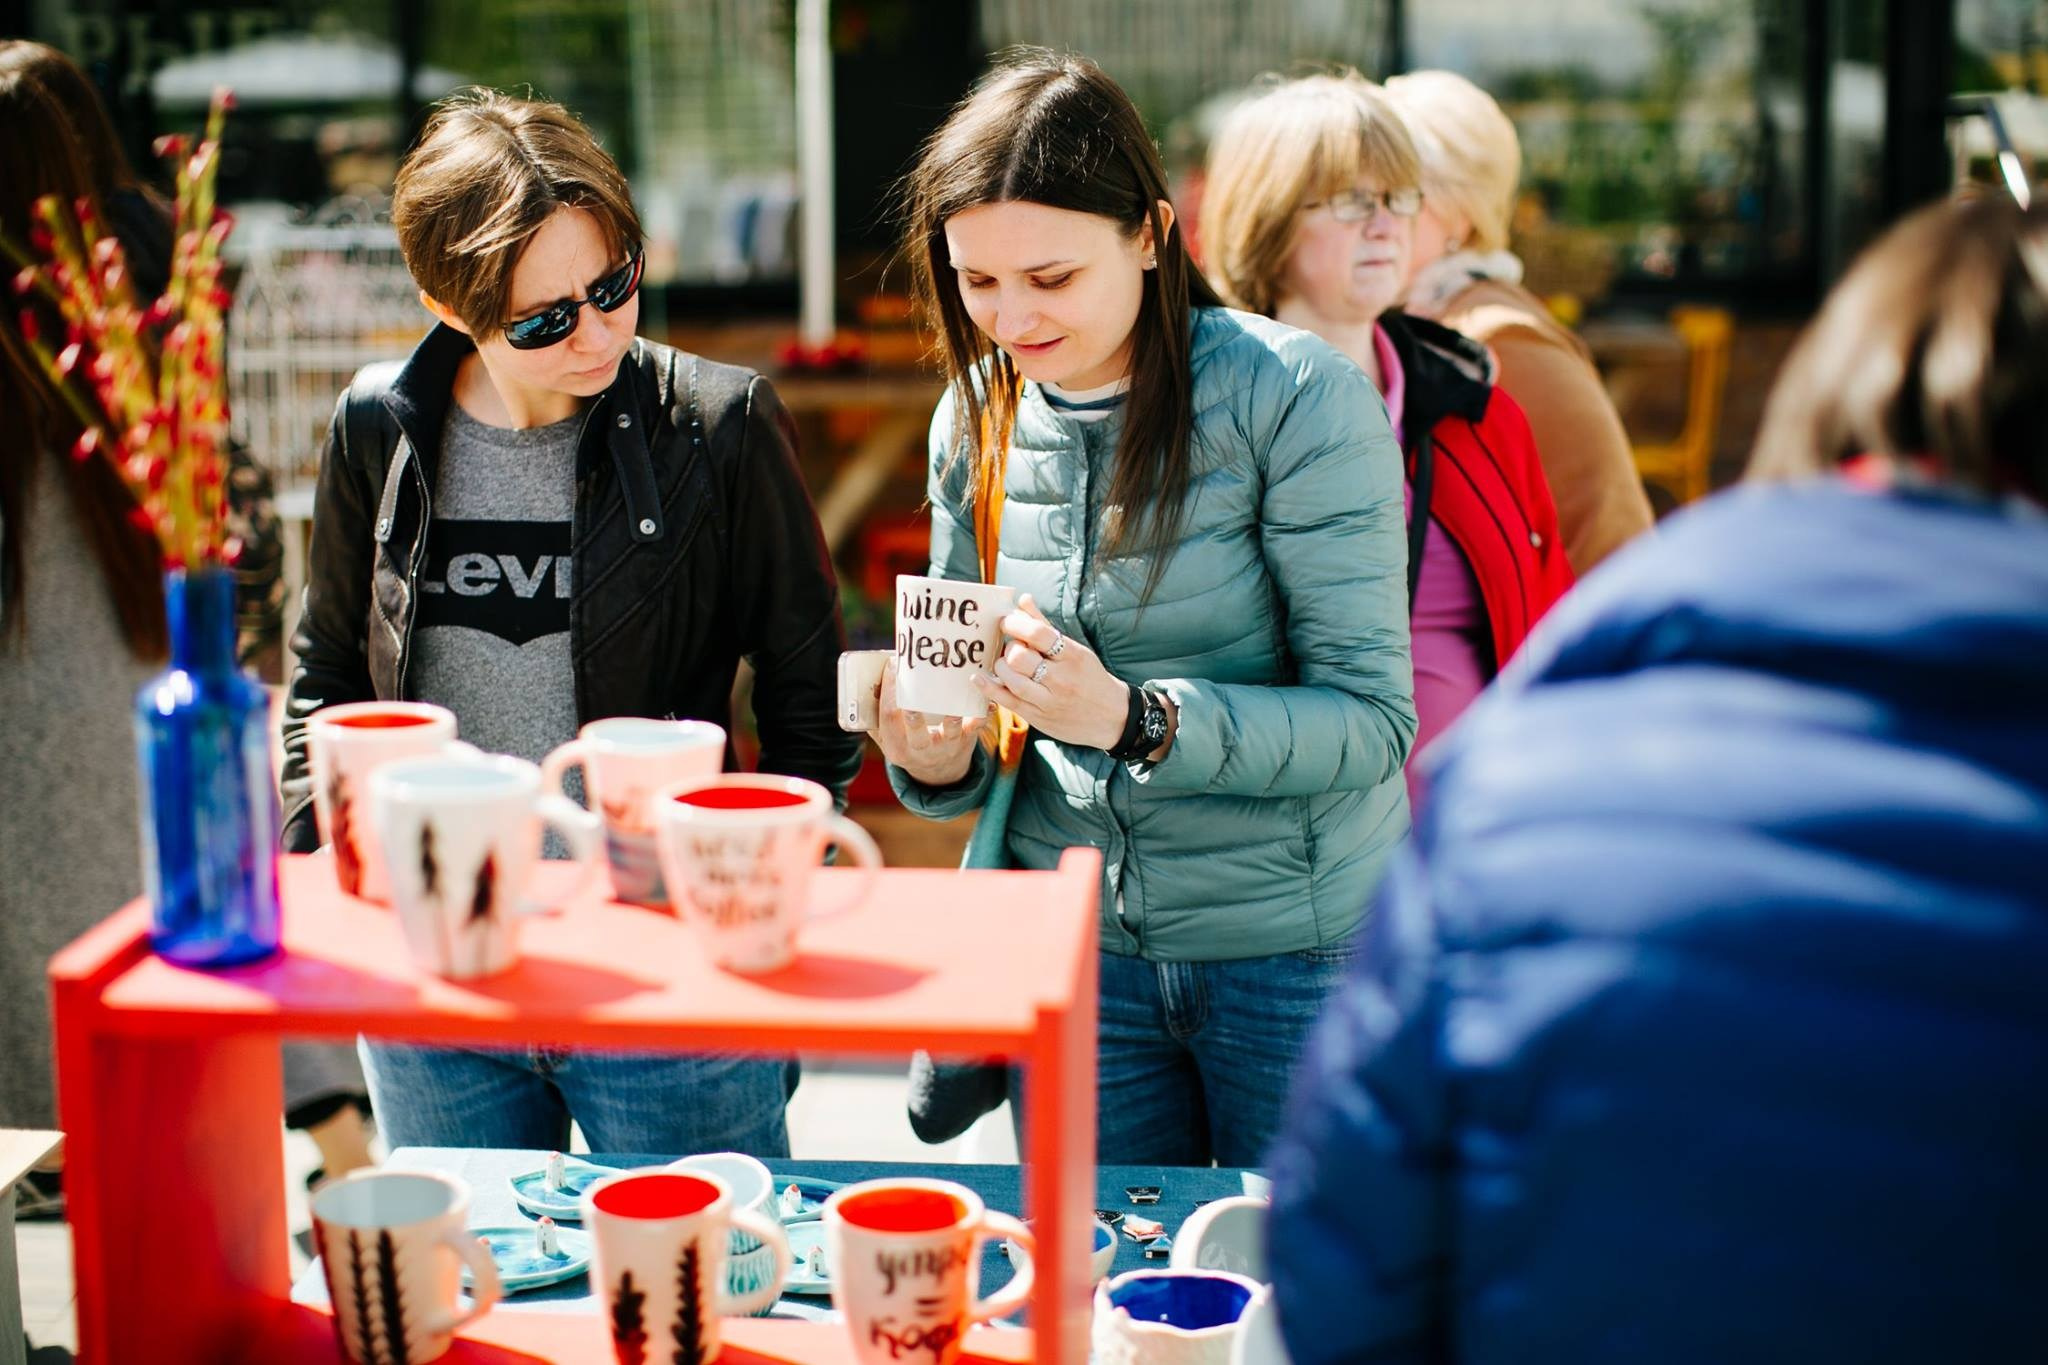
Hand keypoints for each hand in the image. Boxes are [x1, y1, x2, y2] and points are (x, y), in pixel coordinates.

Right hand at [870, 657, 984, 786]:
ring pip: (949, 733)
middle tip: (911, 703)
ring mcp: (945, 746)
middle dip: (913, 719)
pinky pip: (976, 728)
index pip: (888, 719)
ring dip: (952, 720)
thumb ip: (877, 716)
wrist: (939, 773)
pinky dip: (982, 716)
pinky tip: (988, 704)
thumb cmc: (908, 745)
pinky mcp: (965, 740)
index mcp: (897, 747)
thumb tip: (869, 679)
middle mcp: (920, 749)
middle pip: (916, 734)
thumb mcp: (888, 739)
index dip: (888, 693)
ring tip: (953, 707)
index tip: (892, 665)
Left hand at [975, 594, 1130, 750]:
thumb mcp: (1075, 650)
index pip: (1038, 633)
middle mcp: (1061, 679)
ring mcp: (1049, 701)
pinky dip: (989, 688)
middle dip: (1008, 649)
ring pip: (1011, 680)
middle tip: (1009, 648)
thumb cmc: (1090, 677)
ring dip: (999, 667)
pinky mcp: (1039, 718)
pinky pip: (1008, 701)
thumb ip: (1045, 626)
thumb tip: (1023, 599)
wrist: (1113, 717)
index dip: (1015, 623)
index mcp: (1072, 656)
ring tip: (1003, 663)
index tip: (1006, 621)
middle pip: (1020, 658)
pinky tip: (979, 678)